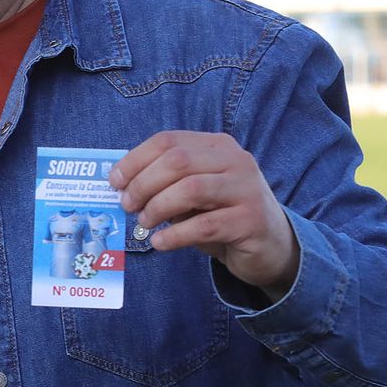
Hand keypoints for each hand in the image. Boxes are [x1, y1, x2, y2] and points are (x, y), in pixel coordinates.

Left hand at [108, 131, 298, 300]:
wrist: (272, 246)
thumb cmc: (222, 215)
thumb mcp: (194, 193)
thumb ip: (166, 184)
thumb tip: (122, 186)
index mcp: (217, 146)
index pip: (169, 141)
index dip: (136, 159)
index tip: (115, 181)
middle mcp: (235, 161)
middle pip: (178, 161)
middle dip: (144, 184)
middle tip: (128, 205)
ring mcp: (247, 190)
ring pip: (191, 189)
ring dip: (158, 207)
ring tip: (144, 223)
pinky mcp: (251, 221)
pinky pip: (204, 225)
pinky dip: (175, 235)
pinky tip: (160, 243)